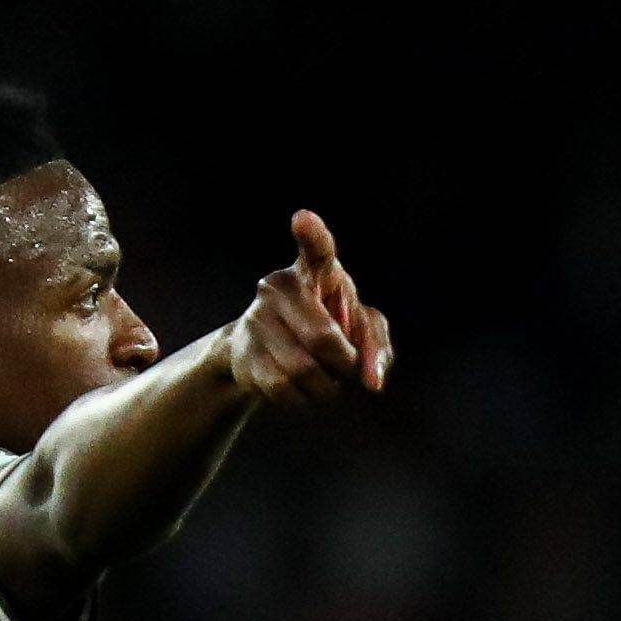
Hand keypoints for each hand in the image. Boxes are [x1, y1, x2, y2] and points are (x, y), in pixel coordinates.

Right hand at [225, 211, 393, 404]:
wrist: (267, 351)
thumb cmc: (328, 330)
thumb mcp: (362, 331)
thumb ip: (377, 347)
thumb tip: (371, 381)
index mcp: (313, 272)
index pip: (316, 251)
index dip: (312, 236)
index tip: (303, 219)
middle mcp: (277, 287)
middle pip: (324, 339)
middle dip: (346, 365)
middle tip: (346, 368)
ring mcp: (256, 319)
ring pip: (304, 371)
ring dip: (327, 388)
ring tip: (326, 379)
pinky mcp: (243, 353)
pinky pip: (285, 390)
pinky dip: (304, 400)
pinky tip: (304, 389)